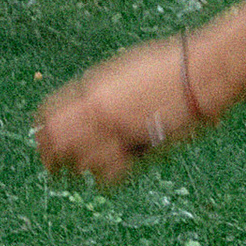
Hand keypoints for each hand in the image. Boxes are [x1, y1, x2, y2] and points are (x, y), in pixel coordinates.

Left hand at [34, 37, 196, 189]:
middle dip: (51, 158)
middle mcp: (96, 108)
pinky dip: (107, 180)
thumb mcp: (126, 70)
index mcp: (92, 87)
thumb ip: (103, 90)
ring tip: (81, 178)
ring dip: (79, 171)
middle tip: (54, 171)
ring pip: (78, 161)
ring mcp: (114, 128)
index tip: (46, 143)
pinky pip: (108, 175)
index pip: (49, 113)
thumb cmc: (173, 65)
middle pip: (56, 140)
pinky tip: (109, 179)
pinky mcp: (136, 146)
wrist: (200, 72)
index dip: (44, 132)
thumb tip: (91, 103)